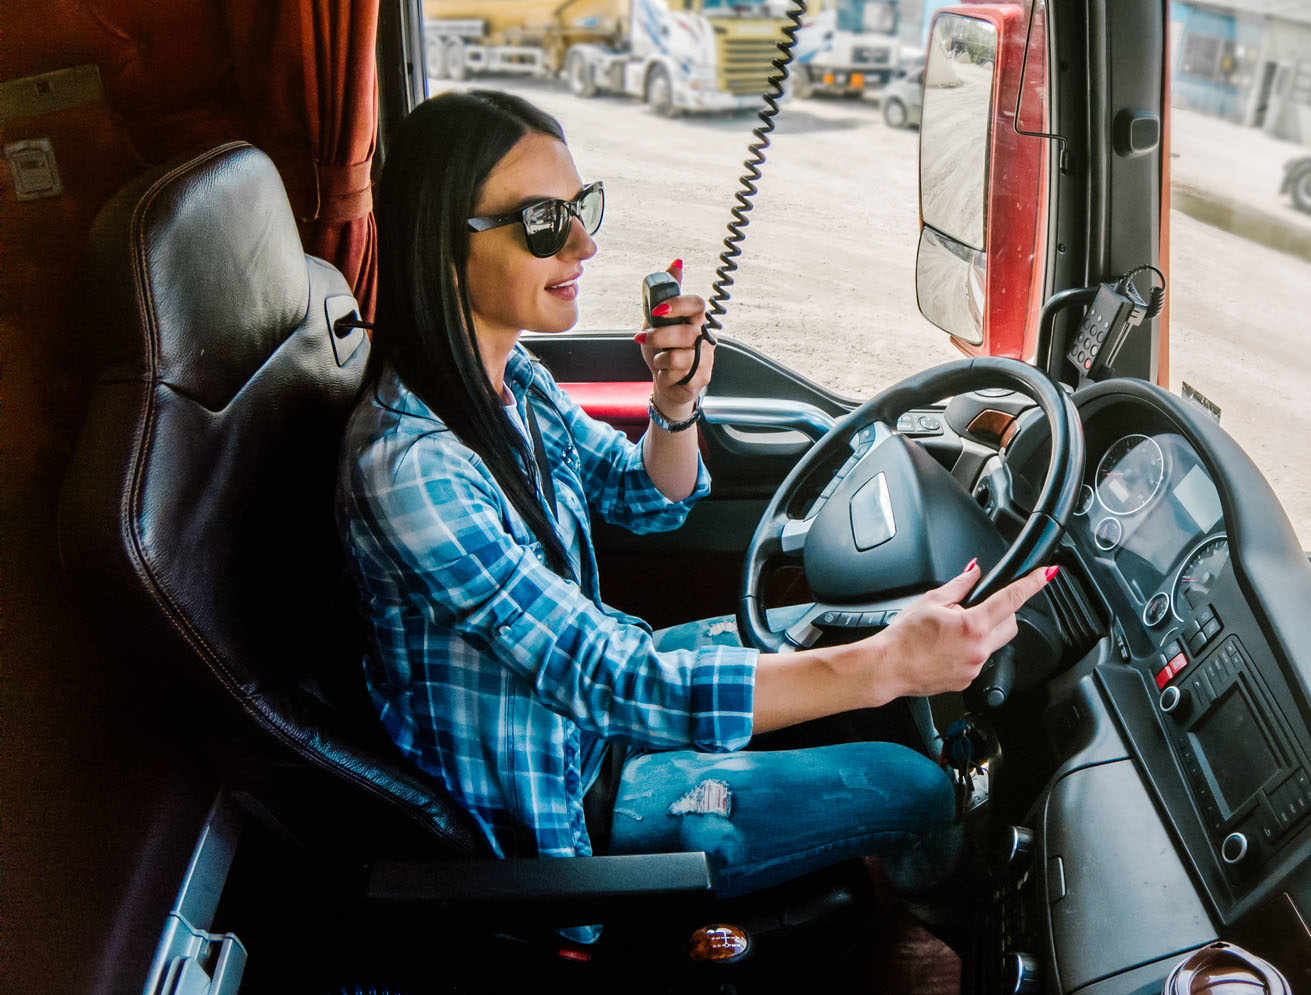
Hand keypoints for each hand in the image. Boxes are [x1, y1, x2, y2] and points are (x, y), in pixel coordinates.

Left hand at [635, 259, 712, 415]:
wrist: (667, 382)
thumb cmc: (664, 350)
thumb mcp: (658, 321)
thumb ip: (665, 295)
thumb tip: (676, 263)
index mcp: (696, 320)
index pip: (697, 304)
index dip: (678, 304)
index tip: (658, 309)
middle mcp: (705, 337)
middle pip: (687, 332)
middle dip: (660, 336)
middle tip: (644, 338)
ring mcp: (706, 358)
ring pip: (680, 356)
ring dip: (661, 357)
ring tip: (659, 359)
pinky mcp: (701, 377)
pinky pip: (679, 373)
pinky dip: (665, 373)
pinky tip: (667, 373)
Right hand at [869, 562, 1055, 698]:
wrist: (888, 667)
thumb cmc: (903, 638)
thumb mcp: (931, 601)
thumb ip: (959, 584)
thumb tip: (974, 572)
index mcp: (973, 625)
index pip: (1012, 599)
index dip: (1032, 584)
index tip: (1046, 574)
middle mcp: (979, 649)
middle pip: (1011, 624)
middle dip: (1001, 613)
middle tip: (976, 609)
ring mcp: (975, 667)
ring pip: (995, 643)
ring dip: (984, 633)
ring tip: (953, 632)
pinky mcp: (967, 680)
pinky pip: (979, 660)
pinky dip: (970, 650)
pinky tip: (946, 649)